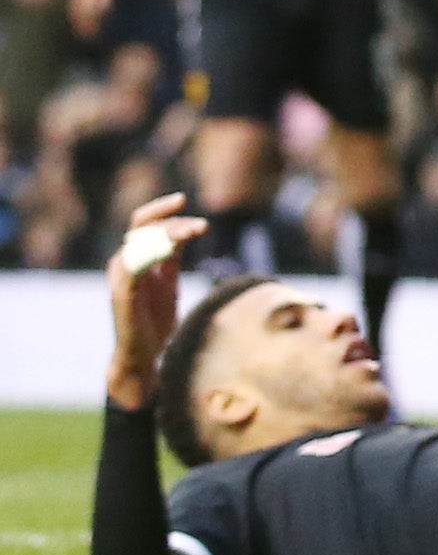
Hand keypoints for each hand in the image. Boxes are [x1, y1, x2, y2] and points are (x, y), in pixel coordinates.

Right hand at [106, 193, 208, 409]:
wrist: (143, 355)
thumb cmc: (155, 319)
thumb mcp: (169, 281)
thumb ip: (172, 257)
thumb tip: (187, 231)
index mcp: (136, 259)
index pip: (143, 223)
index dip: (161, 209)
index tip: (183, 199)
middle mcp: (124, 263)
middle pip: (140, 227)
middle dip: (169, 219)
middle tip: (199, 224)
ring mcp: (121, 278)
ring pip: (140, 243)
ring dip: (169, 234)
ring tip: (194, 232)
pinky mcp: (122, 295)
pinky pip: (132, 268)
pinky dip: (149, 254)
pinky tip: (172, 247)